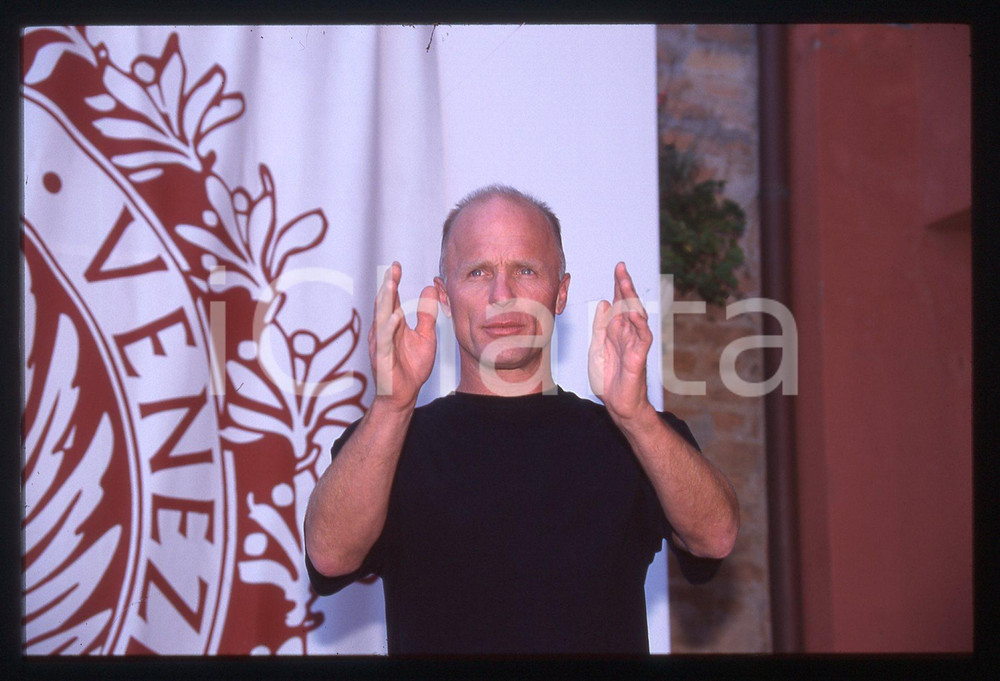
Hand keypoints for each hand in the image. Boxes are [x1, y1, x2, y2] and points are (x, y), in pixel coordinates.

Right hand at [368, 262, 437, 409]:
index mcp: (393, 325)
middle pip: (384, 305)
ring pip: (381, 320)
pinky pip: (385, 342)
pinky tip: (395, 318)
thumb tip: (430, 289)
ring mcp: (382, 345)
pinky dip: (389, 330)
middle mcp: (383, 332)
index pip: (392, 299)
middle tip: (392, 270)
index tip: (396, 266)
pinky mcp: (383, 359)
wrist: (404, 394)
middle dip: (387, 287)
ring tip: (390, 286)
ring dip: (385, 303)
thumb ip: (426, 314)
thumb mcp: (425, 336)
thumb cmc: (412, 366)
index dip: (393, 282)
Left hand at [589, 262, 653, 422]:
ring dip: (631, 300)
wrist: (618, 404)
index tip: (618, 268)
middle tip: (621, 268)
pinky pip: (643, 337)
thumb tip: (603, 302)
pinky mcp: (639, 357)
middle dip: (625, 286)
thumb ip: (600, 326)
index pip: (619, 303)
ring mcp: (635, 344)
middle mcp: (627, 334)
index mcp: (616, 331)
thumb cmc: (610, 378)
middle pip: (628, 305)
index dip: (618, 286)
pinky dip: (640, 324)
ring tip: (625, 284)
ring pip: (637, 317)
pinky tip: (635, 313)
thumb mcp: (597, 347)